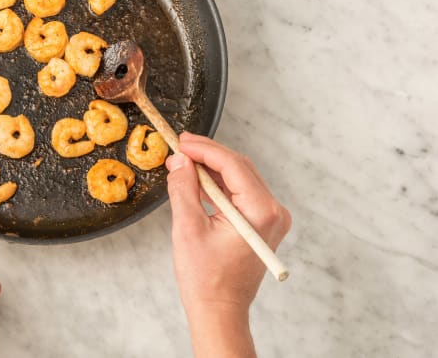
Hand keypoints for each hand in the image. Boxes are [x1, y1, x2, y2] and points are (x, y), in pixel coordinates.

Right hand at [166, 133, 290, 357]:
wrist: (219, 311)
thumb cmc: (205, 279)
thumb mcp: (187, 227)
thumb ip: (184, 189)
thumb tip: (180, 161)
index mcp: (261, 211)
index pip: (233, 165)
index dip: (204, 149)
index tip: (182, 141)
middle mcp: (273, 212)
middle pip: (239, 168)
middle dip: (207, 156)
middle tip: (179, 147)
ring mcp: (270, 219)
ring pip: (239, 179)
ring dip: (211, 169)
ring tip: (182, 163)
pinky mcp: (261, 224)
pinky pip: (239, 194)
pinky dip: (218, 185)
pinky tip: (197, 181)